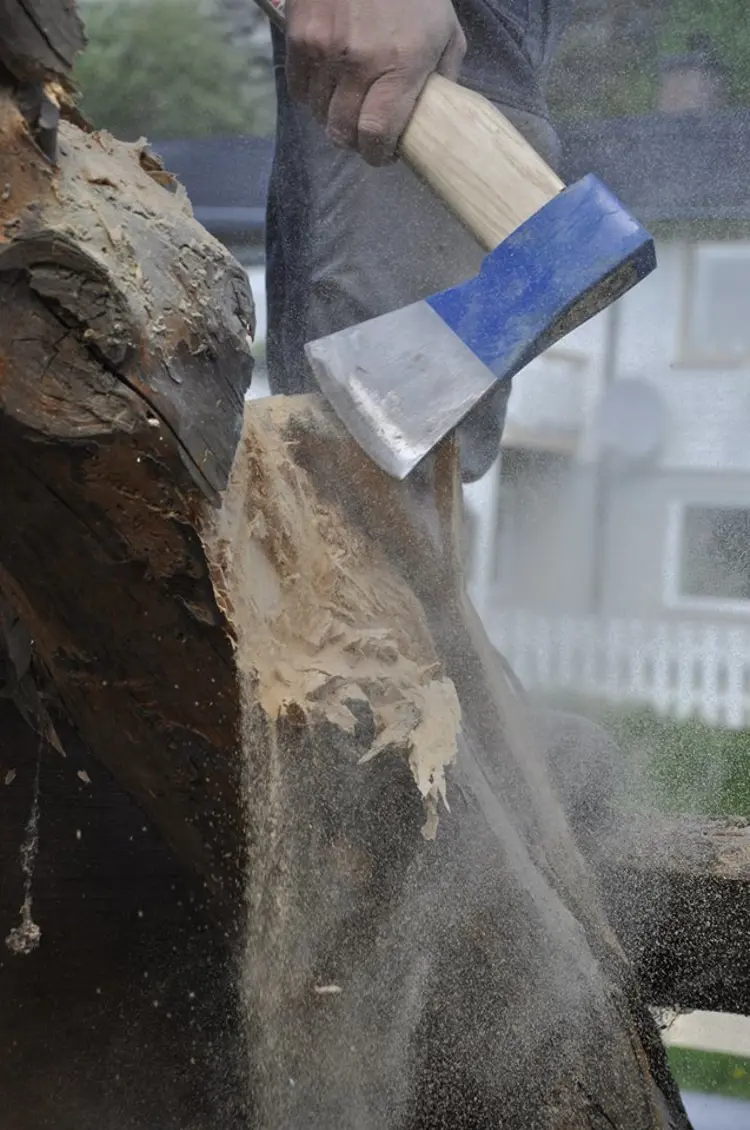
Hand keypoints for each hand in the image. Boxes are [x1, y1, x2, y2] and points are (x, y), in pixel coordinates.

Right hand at [286, 0, 465, 164]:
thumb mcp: (446, 32)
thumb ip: (443, 79)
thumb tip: (430, 119)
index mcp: (401, 66)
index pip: (376, 134)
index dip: (377, 154)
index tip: (383, 153)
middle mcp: (360, 63)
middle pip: (343, 130)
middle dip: (354, 140)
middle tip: (364, 134)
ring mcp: (325, 50)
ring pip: (319, 113)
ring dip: (332, 118)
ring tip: (347, 105)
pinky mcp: (300, 37)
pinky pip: (299, 89)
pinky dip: (312, 96)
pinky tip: (328, 86)